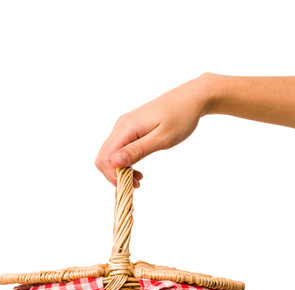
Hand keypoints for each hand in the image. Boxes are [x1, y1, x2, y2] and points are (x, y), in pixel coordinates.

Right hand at [95, 74, 211, 186]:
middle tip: (135, 184)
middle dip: (115, 175)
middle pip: (103, 157)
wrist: (191, 98)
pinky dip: (125, 161)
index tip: (131, 185)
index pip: (105, 158)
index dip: (113, 176)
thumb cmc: (181, 118)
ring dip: (120, 170)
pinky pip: (120, 147)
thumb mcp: (162, 138)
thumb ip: (138, 150)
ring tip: (139, 179)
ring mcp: (125, 126)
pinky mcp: (131, 127)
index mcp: (126, 128)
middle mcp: (121, 126)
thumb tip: (114, 161)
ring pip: (111, 154)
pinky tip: (138, 169)